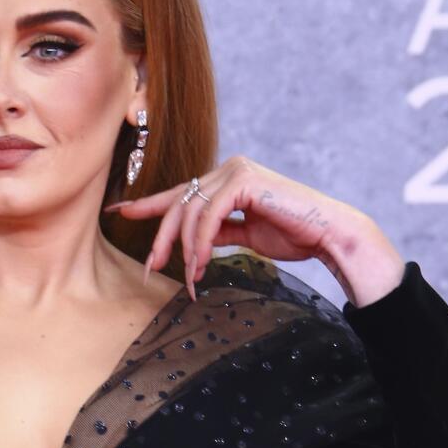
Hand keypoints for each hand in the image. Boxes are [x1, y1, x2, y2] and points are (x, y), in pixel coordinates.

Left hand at [104, 153, 378, 303]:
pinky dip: (200, 243)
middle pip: (179, 203)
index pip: (181, 193)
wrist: (327, 235)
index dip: (149, 205)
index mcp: (227, 180)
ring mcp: (236, 171)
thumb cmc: (293, 235)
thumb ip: (219, 232)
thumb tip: (195, 245)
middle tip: (150, 268)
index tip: (120, 212)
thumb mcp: (245, 235)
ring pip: (190, 211)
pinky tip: (199, 264)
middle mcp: (228, 169)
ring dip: (184, 249)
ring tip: (190, 277)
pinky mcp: (244, 181)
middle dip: (162, 238)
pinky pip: (209, 215)